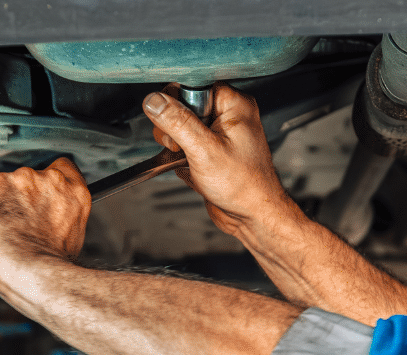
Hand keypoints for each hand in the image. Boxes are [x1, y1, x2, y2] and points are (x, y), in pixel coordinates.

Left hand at [0, 158, 89, 285]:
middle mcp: (45, 179)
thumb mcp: (70, 237)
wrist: (32, 273)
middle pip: (23, 181)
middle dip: (15, 202)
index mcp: (71, 191)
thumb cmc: (50, 266)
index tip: (34, 200)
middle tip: (11, 229)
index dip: (44, 185)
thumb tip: (42, 224)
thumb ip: (58, 216)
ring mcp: (16, 180)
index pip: (61, 167)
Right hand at [144, 83, 293, 236]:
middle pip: (182, 106)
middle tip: (183, 146)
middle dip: (174, 130)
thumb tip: (155, 101)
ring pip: (180, 127)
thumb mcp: (204, 150)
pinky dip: (182, 158)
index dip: (178, 105)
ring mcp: (219, 133)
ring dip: (176, 146)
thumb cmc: (243, 185)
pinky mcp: (211, 149)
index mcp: (234, 104)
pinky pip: (185, 145)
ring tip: (188, 160)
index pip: (192, 86)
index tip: (177, 125)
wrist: (251, 215)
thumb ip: (176, 122)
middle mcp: (228, 115)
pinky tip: (192, 168)